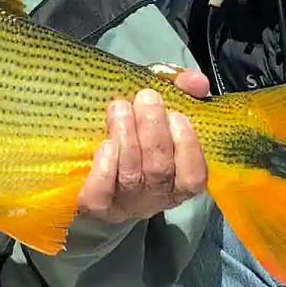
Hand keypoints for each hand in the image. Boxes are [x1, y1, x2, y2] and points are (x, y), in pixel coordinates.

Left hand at [77, 80, 209, 222]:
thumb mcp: (159, 108)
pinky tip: (105, 144)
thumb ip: (183, 91)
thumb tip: (197, 81)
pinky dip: (105, 167)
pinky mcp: (95, 205)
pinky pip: (101, 193)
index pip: (193, 176)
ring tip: (120, 108)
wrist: (87, 164)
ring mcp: (124, 203)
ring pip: (131, 175)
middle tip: (146, 98)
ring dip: (127, 138)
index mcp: (177, 179)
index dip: (187, 146)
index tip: (176, 115)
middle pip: (159, 169)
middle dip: (154, 130)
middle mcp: (155, 195)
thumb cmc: (134, 132)